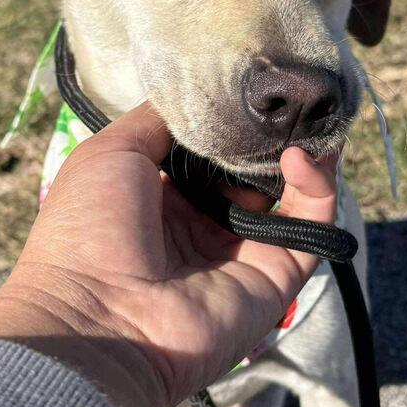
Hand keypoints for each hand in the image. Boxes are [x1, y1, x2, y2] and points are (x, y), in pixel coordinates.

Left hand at [0, 103, 336, 406]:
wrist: (97, 319)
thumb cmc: (89, 230)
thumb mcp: (111, 153)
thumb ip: (160, 121)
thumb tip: (204, 95)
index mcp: (165, 197)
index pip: (216, 152)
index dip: (236, 121)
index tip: (256, 87)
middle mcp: (206, 224)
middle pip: (258, 171)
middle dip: (275, 134)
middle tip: (290, 97)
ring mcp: (244, 252)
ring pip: (293, 196)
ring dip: (304, 154)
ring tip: (303, 119)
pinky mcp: (277, 276)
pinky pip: (312, 227)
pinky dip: (317, 189)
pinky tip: (300, 158)